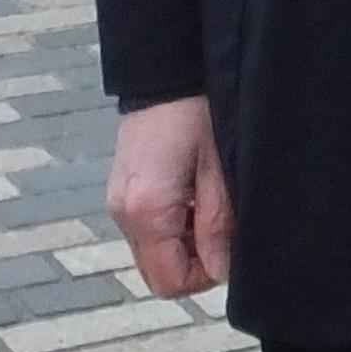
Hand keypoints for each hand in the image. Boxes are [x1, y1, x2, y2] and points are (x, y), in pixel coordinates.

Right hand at [106, 96, 233, 296]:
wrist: (169, 70)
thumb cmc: (201, 111)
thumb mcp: (221, 168)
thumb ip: (218, 225)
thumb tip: (221, 271)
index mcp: (146, 211)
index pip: (169, 282)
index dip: (206, 275)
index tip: (231, 246)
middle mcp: (123, 213)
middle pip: (158, 270)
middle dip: (196, 258)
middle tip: (224, 222)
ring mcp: (119, 201)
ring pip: (155, 249)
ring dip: (186, 238)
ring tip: (212, 198)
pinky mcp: (124, 188)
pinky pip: (149, 225)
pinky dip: (175, 221)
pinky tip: (196, 188)